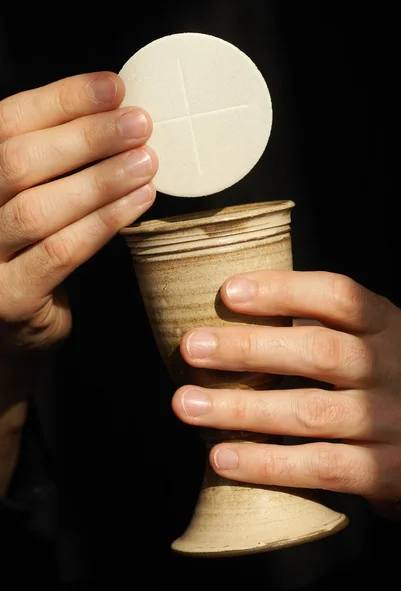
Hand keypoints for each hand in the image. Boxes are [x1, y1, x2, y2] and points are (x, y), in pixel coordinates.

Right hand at [0, 71, 156, 354]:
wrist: (11, 327)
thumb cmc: (27, 254)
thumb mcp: (29, 200)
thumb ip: (52, 165)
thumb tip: (113, 116)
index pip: (6, 123)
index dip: (62, 101)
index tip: (113, 88)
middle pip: (18, 161)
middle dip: (86, 137)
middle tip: (138, 124)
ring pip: (39, 208)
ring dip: (100, 180)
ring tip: (146, 161)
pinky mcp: (9, 298)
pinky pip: (61, 251)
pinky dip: (103, 223)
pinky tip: (137, 202)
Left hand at [172, 270, 400, 505]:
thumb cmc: (379, 380)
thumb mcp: (367, 340)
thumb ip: (321, 324)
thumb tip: (236, 304)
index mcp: (384, 326)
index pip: (338, 296)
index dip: (283, 290)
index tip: (228, 292)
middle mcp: (389, 369)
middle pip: (317, 351)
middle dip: (247, 348)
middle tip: (191, 347)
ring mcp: (388, 421)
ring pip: (309, 412)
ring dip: (241, 409)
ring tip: (186, 404)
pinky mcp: (383, 471)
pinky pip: (319, 467)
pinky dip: (267, 464)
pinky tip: (221, 457)